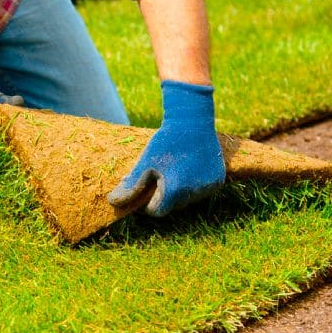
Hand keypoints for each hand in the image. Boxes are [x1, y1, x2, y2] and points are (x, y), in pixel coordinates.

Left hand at [108, 80, 225, 216]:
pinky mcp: (218, 182)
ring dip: (179, 191)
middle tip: (158, 177)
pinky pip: (202, 191)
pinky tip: (188, 169)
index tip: (144, 190)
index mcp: (174, 190)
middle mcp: (194, 193)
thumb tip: (114, 202)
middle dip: (163, 196)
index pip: (157, 211)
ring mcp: (208, 188)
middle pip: (172, 206)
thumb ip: (131, 186)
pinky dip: (193, 185)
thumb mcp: (145, 163)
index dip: (147, 204)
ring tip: (174, 170)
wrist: (193, 121)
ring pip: (187, 200)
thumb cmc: (165, 142)